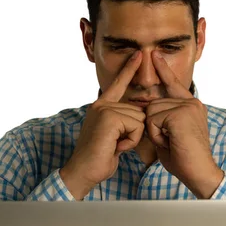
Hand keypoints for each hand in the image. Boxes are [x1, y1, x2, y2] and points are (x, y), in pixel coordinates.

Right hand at [61, 51, 145, 199]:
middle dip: (135, 132)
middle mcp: (101, 104)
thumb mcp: (113, 135)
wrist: (84, 171)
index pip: (118, 84)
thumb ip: (123, 121)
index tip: (138, 54)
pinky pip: (136, 126)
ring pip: (140, 119)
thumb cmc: (100, 157)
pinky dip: (130, 141)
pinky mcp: (109, 117)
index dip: (129, 69)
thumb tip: (142, 113)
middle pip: (138, 110)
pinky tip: (116, 147)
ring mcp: (104, 109)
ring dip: (133, 138)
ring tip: (115, 145)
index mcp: (101, 106)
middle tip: (116, 143)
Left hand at [144, 51, 222, 197]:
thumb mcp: (170, 133)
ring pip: (151, 112)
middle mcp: (191, 102)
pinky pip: (153, 119)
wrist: (199, 172)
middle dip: (154, 126)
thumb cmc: (183, 158)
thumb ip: (161, 118)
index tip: (155, 56)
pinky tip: (170, 142)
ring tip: (171, 142)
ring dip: (155, 131)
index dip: (163, 70)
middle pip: (154, 104)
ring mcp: (188, 106)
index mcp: (191, 106)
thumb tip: (144, 106)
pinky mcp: (181, 113)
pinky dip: (156, 134)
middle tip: (170, 141)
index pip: (173, 84)